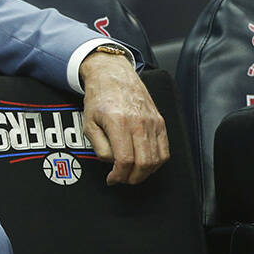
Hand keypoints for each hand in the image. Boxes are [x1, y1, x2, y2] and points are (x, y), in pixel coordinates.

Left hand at [78, 51, 169, 184]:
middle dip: (132, 178)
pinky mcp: (160, 121)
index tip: (112, 179)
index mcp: (118, 122)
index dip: (118, 176)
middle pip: (143, 163)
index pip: (124, 160)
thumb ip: (99, 147)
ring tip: (132, 173)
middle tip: (122, 179)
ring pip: (156, 159)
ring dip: (145, 173)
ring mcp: (152, 122)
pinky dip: (157, 162)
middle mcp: (138, 122)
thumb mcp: (88, 123)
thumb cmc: (99, 97)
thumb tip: (112, 163)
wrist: (113, 74)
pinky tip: (145, 164)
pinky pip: (164, 149)